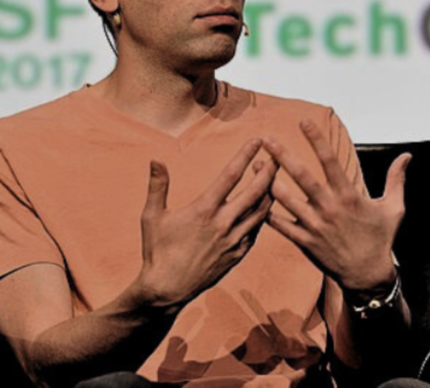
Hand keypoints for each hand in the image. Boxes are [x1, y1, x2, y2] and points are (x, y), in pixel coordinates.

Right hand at [136, 140, 277, 307]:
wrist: (168, 289)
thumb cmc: (157, 251)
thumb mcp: (152, 217)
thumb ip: (158, 186)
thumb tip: (156, 160)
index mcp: (204, 209)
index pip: (231, 175)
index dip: (246, 155)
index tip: (257, 140)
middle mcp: (224, 223)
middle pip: (256, 191)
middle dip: (270, 171)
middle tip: (277, 155)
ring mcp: (234, 239)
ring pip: (262, 211)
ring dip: (270, 192)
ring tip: (273, 178)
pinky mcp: (239, 254)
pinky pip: (257, 230)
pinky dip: (262, 215)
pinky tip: (263, 206)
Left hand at [263, 120, 408, 292]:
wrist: (368, 275)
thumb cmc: (381, 239)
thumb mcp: (394, 208)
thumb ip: (396, 179)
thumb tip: (407, 156)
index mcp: (349, 196)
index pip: (330, 161)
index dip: (316, 140)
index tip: (303, 122)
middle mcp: (329, 208)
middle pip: (301, 176)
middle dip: (282, 155)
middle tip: (266, 139)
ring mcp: (315, 226)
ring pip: (285, 199)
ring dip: (268, 180)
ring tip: (255, 164)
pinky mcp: (305, 242)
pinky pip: (281, 225)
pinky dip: (267, 212)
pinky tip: (255, 199)